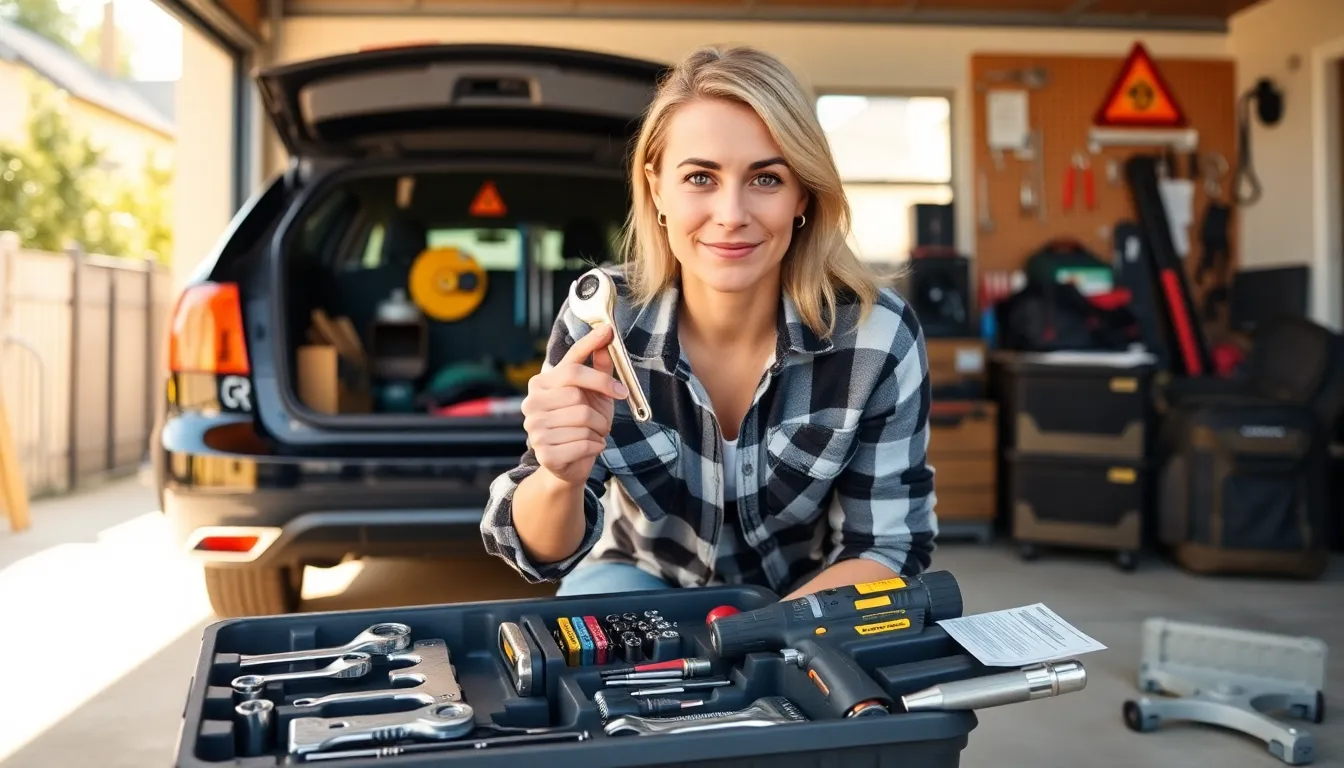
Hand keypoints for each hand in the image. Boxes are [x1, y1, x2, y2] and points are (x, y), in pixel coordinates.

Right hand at [521, 323, 628, 486]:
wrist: (570, 463)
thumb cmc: (583, 423)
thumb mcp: (595, 393)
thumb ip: (599, 366)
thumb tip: (606, 334)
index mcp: (541, 384)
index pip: (571, 369)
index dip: (597, 371)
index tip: (613, 355)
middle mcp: (532, 404)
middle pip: (578, 396)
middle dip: (600, 411)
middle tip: (602, 421)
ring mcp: (534, 429)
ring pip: (583, 420)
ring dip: (599, 430)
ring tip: (594, 434)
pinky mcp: (544, 453)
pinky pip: (583, 444)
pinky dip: (596, 446)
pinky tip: (590, 447)